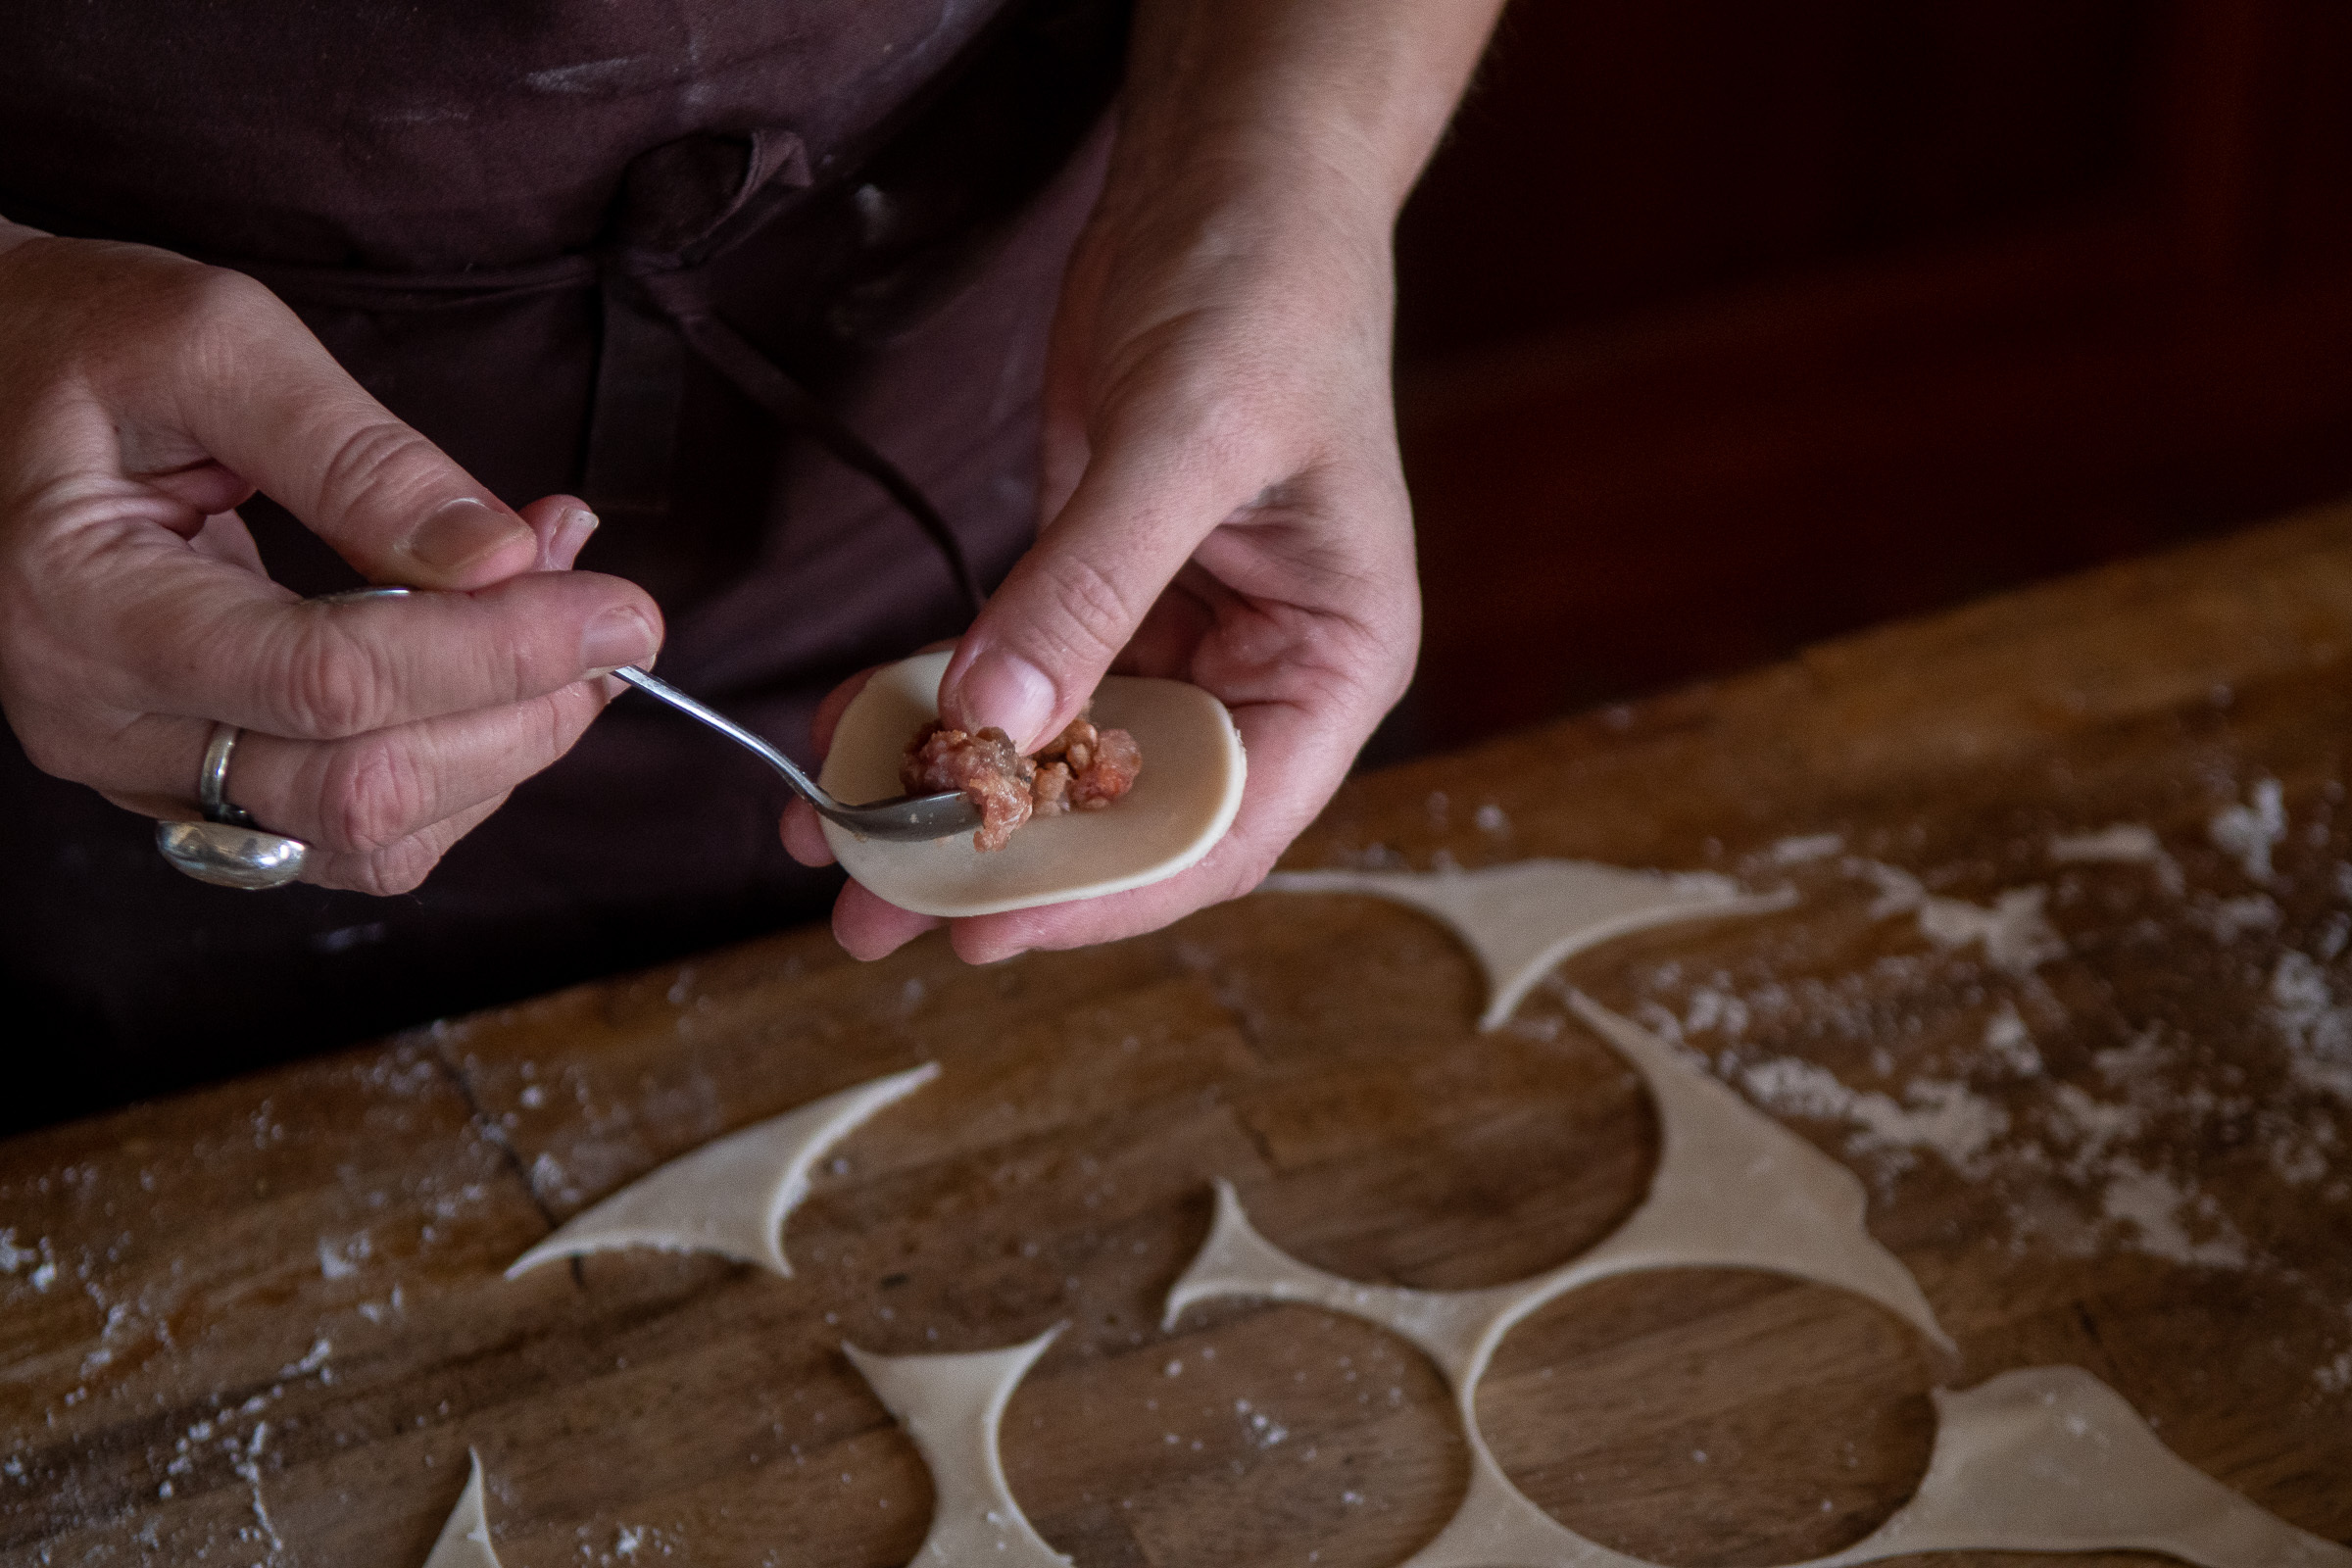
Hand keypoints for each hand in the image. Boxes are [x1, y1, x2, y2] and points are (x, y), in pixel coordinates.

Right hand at [0, 234, 663, 893]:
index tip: (623, 605)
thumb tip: (502, 560)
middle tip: (613, 610)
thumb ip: (358, 453)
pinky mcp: (198, 785)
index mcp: (83, 603)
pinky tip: (505, 673)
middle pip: (365, 786)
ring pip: (374, 835)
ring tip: (568, 621)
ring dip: (509, 746)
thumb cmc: (78, 342)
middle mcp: (101, 721)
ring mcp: (146, 772)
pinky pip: (358, 835)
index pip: (332, 681)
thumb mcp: (212, 342)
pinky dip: (463, 770)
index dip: (502, 653)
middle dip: (526, 709)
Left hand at [781, 150, 1419, 961]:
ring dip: (946, 794)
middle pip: (1127, 810)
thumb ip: (1090, 587)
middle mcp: (1260, 671)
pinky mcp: (1098, 586)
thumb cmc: (1265, 291)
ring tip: (828, 838)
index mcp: (1332, 664)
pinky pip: (1010, 671)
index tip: (990, 925)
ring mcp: (1177, 633)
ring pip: (1056, 754)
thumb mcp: (1183, 440)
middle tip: (875, 913)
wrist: (1233, 176)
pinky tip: (849, 722)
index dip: (1107, 892)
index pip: (1223, 824)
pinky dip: (931, 699)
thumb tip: (993, 724)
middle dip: (999, 864)